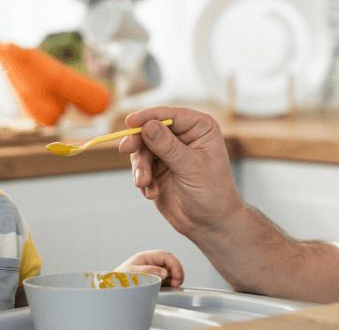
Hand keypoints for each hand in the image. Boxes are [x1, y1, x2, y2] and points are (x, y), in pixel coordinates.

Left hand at [116, 249, 185, 287]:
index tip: (178, 276)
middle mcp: (151, 261)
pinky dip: (171, 281)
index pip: (166, 256)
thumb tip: (165, 272)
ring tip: (175, 285)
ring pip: (170, 270)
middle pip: (170, 262)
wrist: (113, 287)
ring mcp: (153, 269)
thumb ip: (150, 271)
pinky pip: (166, 277)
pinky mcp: (153, 277)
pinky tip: (171, 286)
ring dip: (175, 276)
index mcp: (146, 256)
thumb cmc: (120, 279)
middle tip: (178, 282)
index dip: (174, 265)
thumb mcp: (134, 274)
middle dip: (177, 271)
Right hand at [117, 107, 242, 235]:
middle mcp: (182, 135)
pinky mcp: (157, 168)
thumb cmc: (212, 193)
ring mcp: (168, 152)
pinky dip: (143, 179)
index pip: (170, 115)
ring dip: (141, 167)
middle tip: (126, 150)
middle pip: (150, 129)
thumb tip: (147, 126)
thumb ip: (168, 147)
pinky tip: (152, 192)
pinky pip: (140, 166)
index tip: (130, 122)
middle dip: (138, 142)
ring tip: (145, 183)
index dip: (149, 116)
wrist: (209, 223)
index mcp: (199, 127)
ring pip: (141, 149)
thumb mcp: (191, 168)